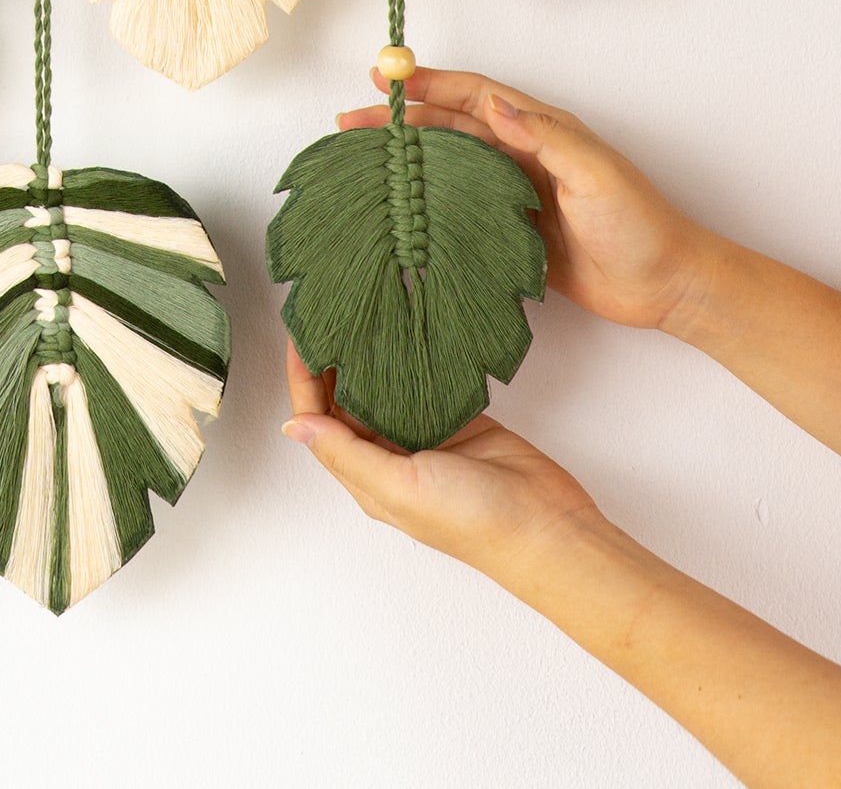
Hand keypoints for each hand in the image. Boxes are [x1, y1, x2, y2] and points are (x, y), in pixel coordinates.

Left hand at [282, 338, 600, 587]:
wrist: (547, 526)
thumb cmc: (473, 520)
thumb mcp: (399, 488)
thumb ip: (347, 454)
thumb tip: (293, 427)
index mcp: (367, 478)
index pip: (319, 421)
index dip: (304, 380)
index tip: (301, 336)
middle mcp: (388, 458)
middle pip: (344, 402)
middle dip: (329, 361)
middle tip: (324, 313)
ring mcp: (422, 437)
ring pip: (380, 388)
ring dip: (364, 357)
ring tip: (353, 313)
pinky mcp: (455, 420)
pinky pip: (420, 384)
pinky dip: (407, 360)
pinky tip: (397, 331)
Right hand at [336, 68, 718, 334]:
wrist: (665, 285)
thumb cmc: (639, 223)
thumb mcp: (594, 172)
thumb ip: (544, 136)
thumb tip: (493, 102)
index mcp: (540, 130)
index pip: (473, 95)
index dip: (428, 84)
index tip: (386, 78)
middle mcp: (523, 154)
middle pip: (450, 128)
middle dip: (402, 122)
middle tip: (351, 124)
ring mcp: (515, 193)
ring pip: (450, 167)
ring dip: (409, 161)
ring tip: (364, 163)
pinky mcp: (514, 231)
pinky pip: (462, 211)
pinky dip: (429, 206)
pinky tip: (403, 214)